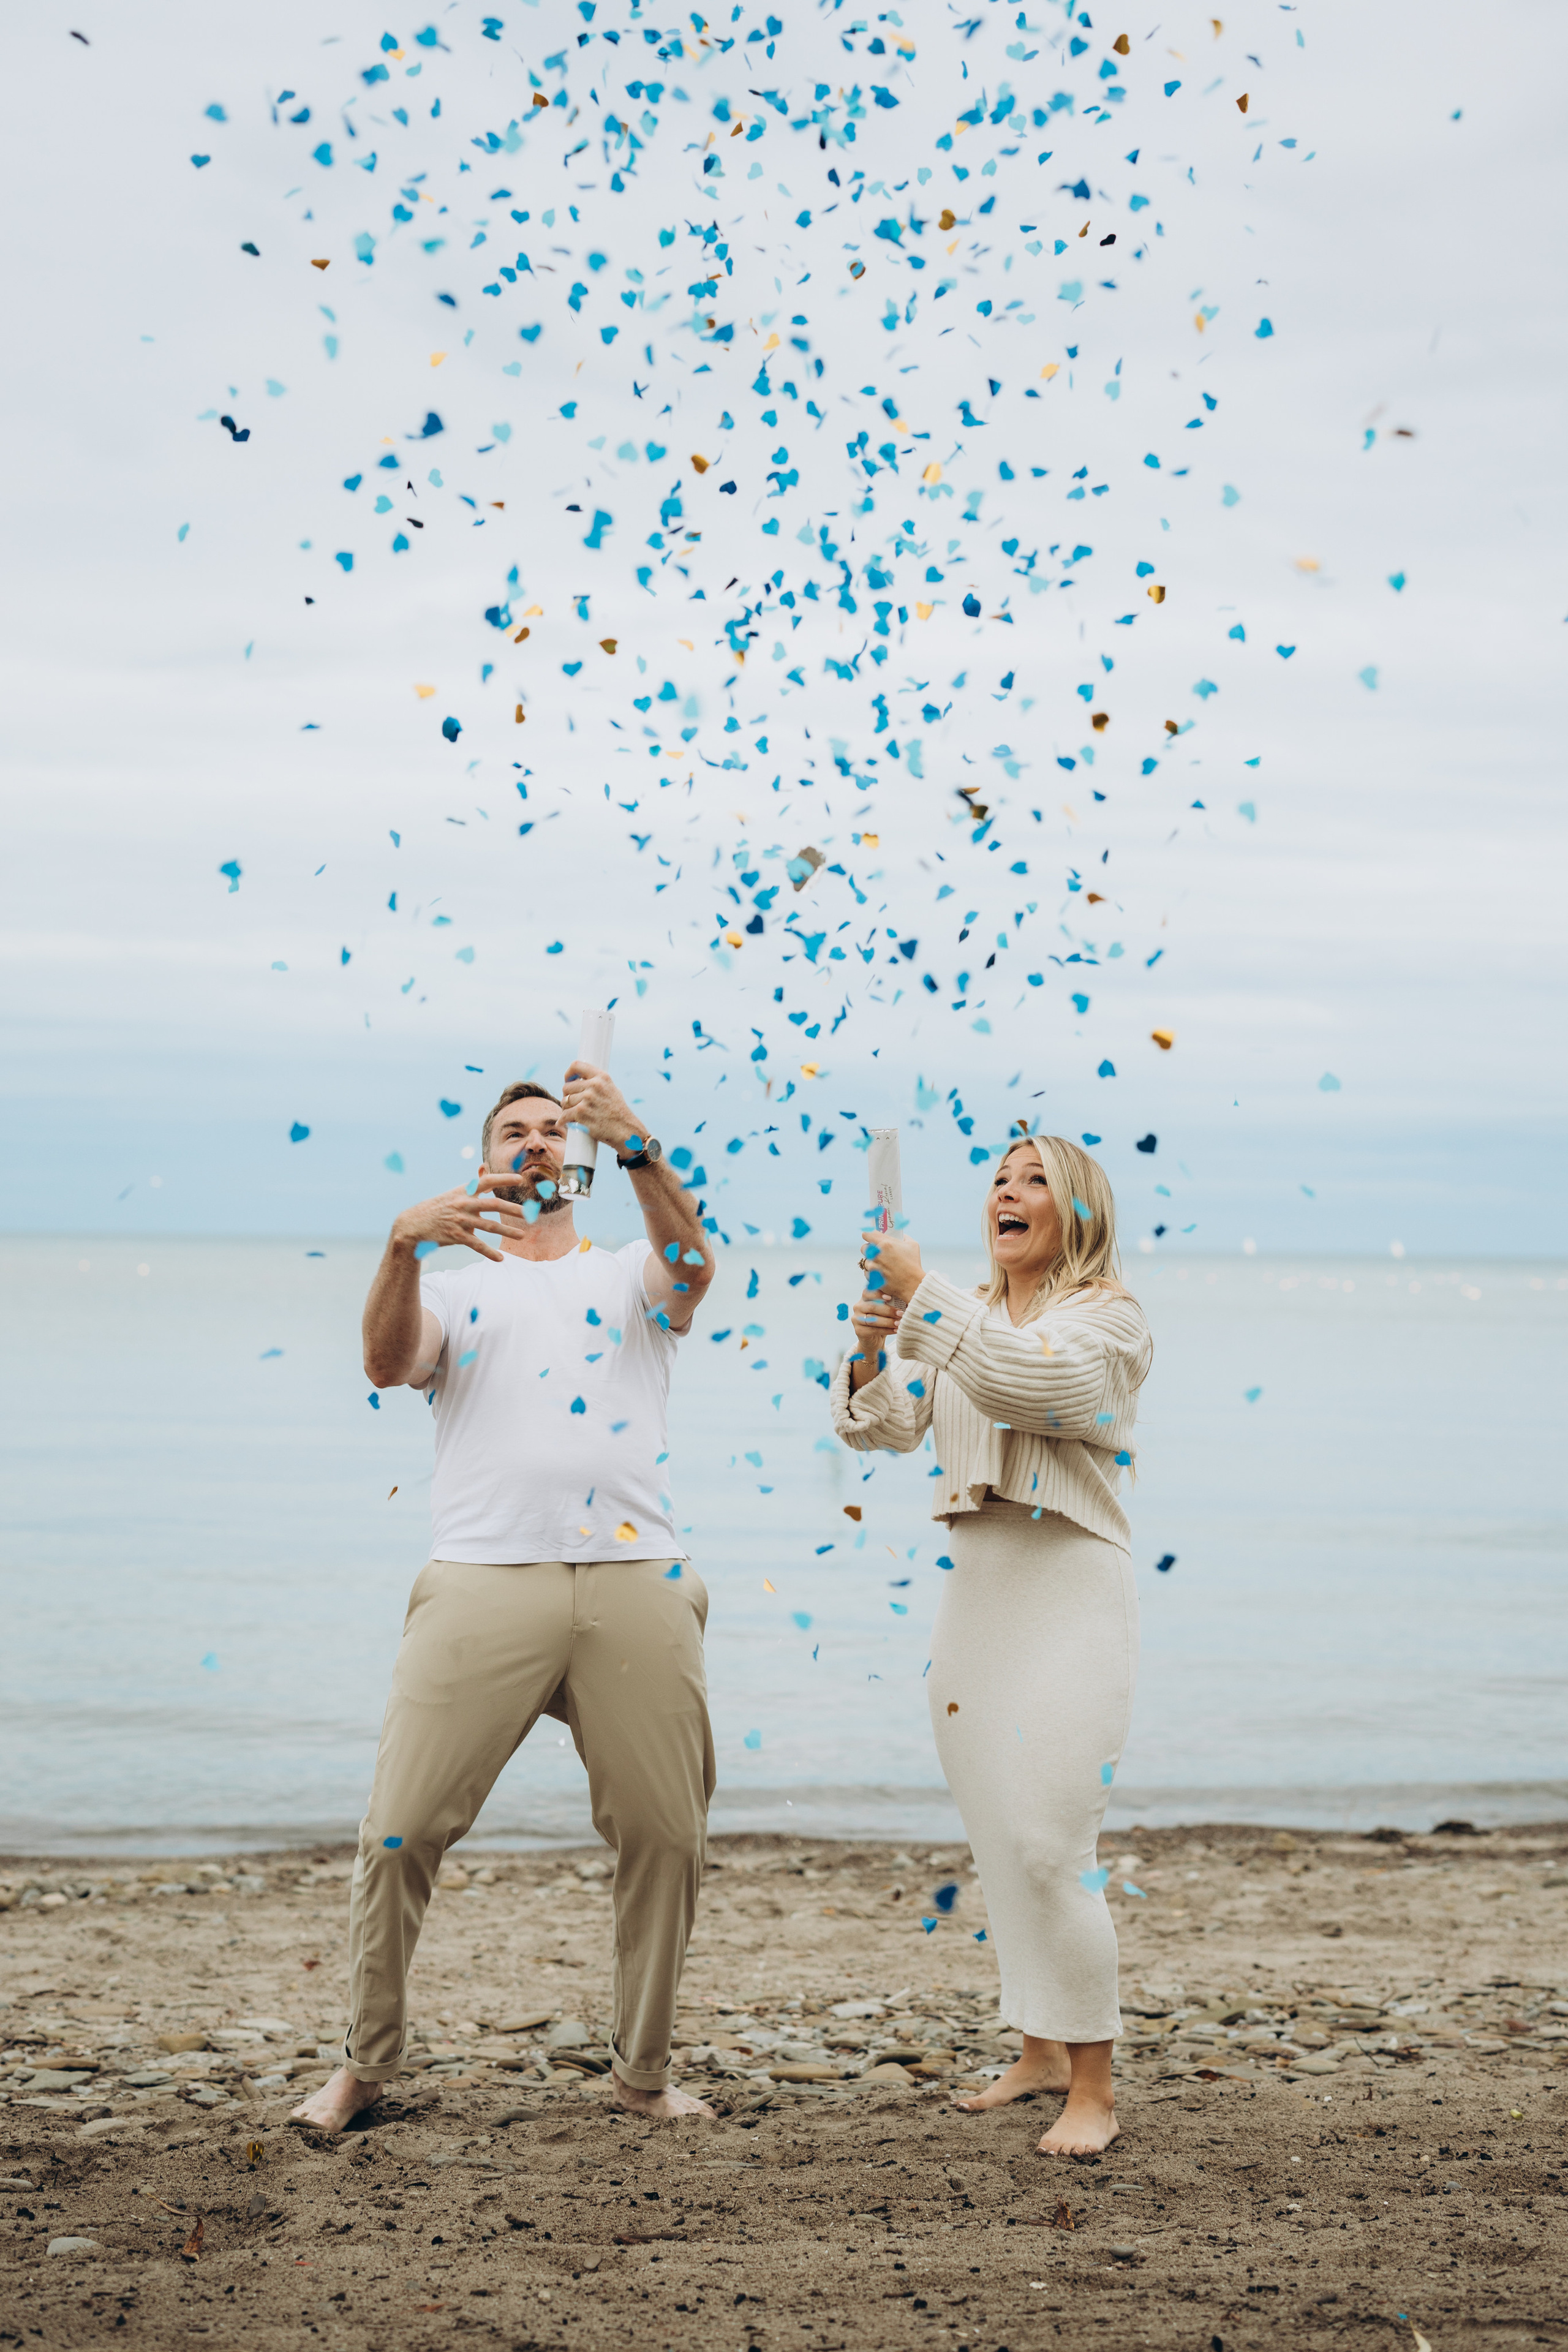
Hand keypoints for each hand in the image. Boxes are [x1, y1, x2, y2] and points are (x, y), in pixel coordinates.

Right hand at [390, 1174, 528, 1263]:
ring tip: (522, 1236)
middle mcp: (464, 1204)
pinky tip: (500, 1258)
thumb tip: (484, 1170)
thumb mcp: (454, 1193)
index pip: (486, 1181)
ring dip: (508, 1232)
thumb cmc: (438, 1208)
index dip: (503, 1179)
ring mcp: (460, 1220)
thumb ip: (472, 1186)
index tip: (519, 1179)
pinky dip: (489, 1252)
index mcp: (463, 1191)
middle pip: (494, 1205)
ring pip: (489, 1226)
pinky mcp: (456, 1236)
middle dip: (513, 1209)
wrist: (413, 1224)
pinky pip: (477, 1245)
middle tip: (530, 1213)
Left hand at [561, 1060, 642, 1151]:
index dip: (569, 1074)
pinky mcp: (581, 1113)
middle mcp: (594, 1086)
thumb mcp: (612, 1090)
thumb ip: (597, 1083)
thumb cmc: (619, 1113)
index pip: (576, 1066)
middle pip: (567, 1087)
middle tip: (572, 1104)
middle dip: (567, 1096)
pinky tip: (564, 1122)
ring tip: (573, 1115)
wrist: (625, 1131)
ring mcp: (587, 1099)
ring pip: (564, 1101)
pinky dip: (563, 1120)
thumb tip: (580, 1080)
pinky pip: (564, 1115)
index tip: (568, 1080)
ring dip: (566, 1109)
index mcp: (602, 1077)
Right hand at [850, 1283, 904, 1365]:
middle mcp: (858, 1306)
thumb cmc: (884, 1319)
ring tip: (900, 1323)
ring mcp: (856, 1319)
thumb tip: (906, 1297)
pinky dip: (886, 1330)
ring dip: (888, 1321)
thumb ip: (891, 1301)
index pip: (868, 1292)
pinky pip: (873, 1330)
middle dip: (888, 1310)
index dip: (878, 1294)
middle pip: (872, 1306)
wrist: (875, 1338)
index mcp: (864, 1298)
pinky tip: (896, 1330)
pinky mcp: (858, 1331)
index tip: (890, 1297)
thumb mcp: (886, 1308)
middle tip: (901, 1313)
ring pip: (873, 1319)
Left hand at [860, 1227, 924, 1302]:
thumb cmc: (914, 1264)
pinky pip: (867, 1273)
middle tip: (877, 1253)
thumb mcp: (913, 1245)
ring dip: (871, 1263)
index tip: (869, 1237)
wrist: (913, 1284)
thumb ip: (904, 1237)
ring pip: (865, 1261)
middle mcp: (876, 1254)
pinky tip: (881, 1274)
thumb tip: (901, 1235)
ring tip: (882, 1266)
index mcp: (885, 1243)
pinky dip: (872, 1274)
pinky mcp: (872, 1278)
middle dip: (869, 1249)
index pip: (868, 1234)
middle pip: (864, 1248)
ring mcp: (873, 1267)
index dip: (868, 1235)